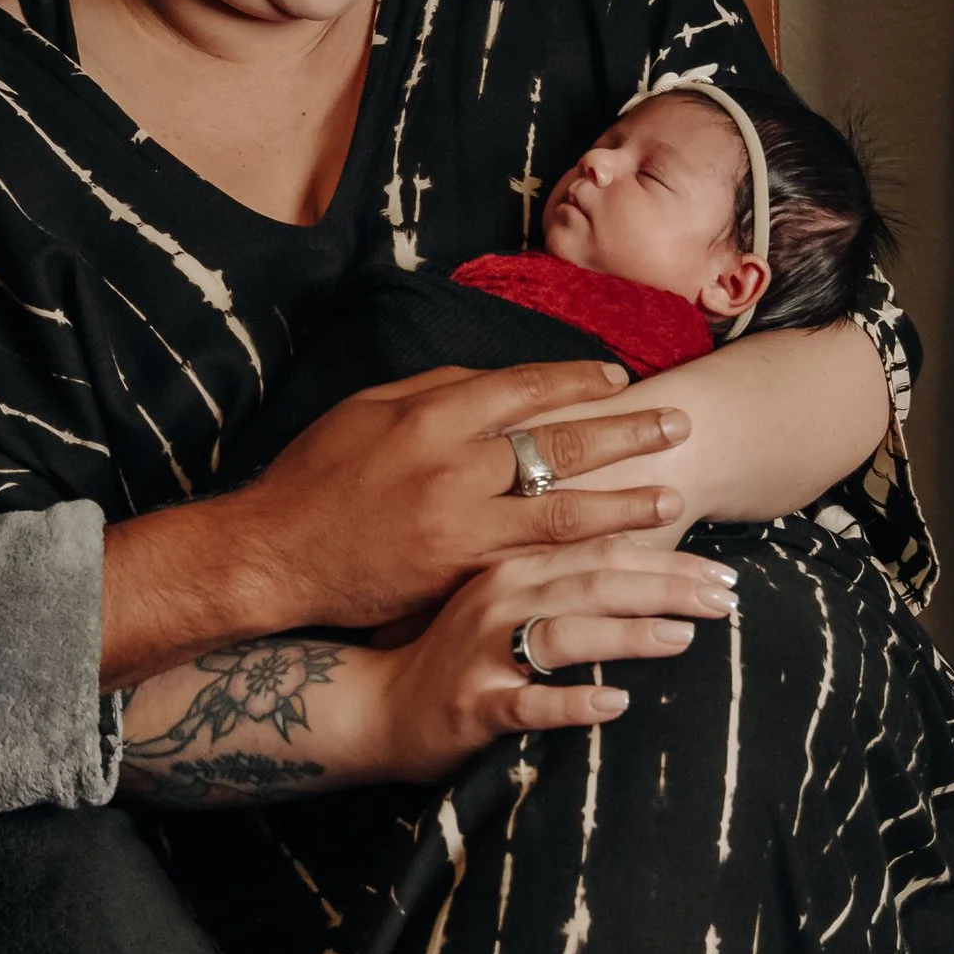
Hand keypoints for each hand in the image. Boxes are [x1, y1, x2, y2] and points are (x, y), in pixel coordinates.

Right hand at [222, 361, 691, 637]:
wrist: (275, 555)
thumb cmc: (316, 478)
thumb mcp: (366, 412)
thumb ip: (433, 395)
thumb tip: (493, 384)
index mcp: (431, 414)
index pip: (524, 388)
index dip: (578, 381)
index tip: (619, 379)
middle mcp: (453, 464)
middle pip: (560, 443)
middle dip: (626, 433)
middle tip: (678, 426)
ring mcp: (460, 524)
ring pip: (563, 511)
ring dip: (624, 504)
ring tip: (673, 499)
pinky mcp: (458, 574)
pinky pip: (536, 565)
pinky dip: (582, 561)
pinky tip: (620, 561)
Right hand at [362, 544, 740, 780]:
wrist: (377, 706)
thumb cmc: (458, 656)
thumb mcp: (508, 604)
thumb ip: (566, 585)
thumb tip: (652, 576)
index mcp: (515, 568)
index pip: (603, 554)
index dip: (670, 560)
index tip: (726, 573)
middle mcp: (500, 600)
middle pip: (595, 583)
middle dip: (668, 587)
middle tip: (727, 600)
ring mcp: (485, 652)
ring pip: (564, 633)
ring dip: (628, 634)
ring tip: (683, 638)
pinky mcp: (474, 705)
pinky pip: (527, 702)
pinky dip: (572, 703)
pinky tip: (615, 706)